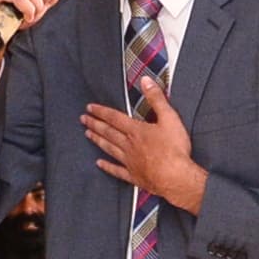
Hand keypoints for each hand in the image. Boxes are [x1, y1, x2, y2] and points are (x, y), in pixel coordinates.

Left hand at [82, 77, 207, 213]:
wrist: (176, 177)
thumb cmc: (174, 149)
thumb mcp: (170, 118)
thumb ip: (157, 99)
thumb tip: (145, 80)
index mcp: (136, 130)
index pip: (114, 118)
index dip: (101, 111)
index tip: (90, 107)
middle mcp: (129, 145)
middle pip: (108, 132)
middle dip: (95, 124)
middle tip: (83, 119)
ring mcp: (130, 161)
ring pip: (109, 148)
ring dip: (98, 140)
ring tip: (88, 135)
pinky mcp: (134, 176)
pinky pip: (117, 170)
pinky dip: (107, 167)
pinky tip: (99, 164)